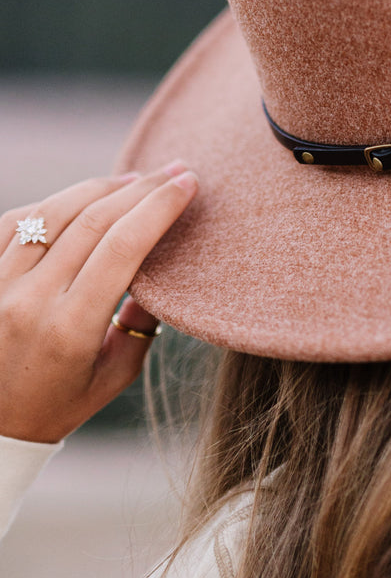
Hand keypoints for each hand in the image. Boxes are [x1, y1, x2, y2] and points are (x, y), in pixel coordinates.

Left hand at [0, 163, 196, 443]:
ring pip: (52, 212)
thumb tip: (162, 270)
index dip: (159, 207)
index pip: (123, 246)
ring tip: (132, 179)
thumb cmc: (56, 406)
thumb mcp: (113, 376)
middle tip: (172, 171)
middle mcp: (28, 300)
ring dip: (98, 187)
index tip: (188, 185)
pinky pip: (16, 221)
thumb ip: (142, 323)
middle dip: (140, 188)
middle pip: (92, 220)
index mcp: (69, 329)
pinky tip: (81, 199)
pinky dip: (53, 203)